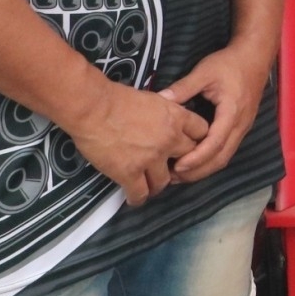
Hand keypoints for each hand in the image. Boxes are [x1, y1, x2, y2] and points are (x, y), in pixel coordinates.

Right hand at [65, 85, 207, 207]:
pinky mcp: (130, 173)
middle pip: (188, 159)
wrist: (93, 107)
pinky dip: (137, 198)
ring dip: (157, 184)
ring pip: (164, 182)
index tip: (186, 145)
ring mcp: (151, 158)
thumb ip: (165, 112)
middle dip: (180, 164)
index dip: (194, 139)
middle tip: (168, 167)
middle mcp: (169, 139)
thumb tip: (165, 119)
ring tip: (149, 184)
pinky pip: (141, 194)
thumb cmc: (117, 97)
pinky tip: (134, 197)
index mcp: (176, 117)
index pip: (201, 132)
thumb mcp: (153, 98)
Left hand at [160, 44, 271, 183]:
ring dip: (204, 169)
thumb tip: (160, 100)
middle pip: (221, 158)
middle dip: (198, 171)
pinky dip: (210, 160)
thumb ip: (183, 87)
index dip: (196, 158)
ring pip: (224, 157)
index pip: (215, 143)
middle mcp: (240, 125)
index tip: (176, 166)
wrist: (255, 56)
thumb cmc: (230, 63)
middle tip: (172, 178)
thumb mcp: (204, 71)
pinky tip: (193, 161)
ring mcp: (242, 128)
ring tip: (179, 175)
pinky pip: (226, 150)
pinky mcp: (240, 127)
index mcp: (232, 112)